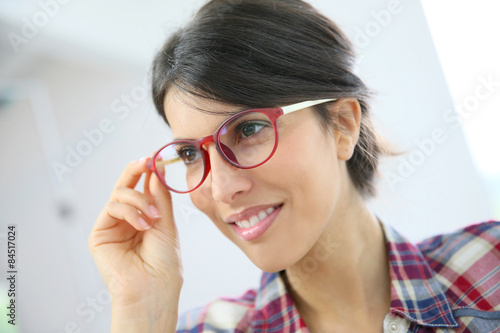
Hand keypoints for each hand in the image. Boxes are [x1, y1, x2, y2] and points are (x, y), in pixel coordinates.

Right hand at [88, 158, 181, 330]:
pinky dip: (129, 211)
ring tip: (152, 217)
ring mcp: (112, 226)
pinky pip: (111, 207)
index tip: (156, 158)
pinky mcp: (99, 234)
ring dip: (138, 200)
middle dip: (135, 170)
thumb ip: (159, 196)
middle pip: (125, 186)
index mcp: (144, 217)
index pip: (142, 188)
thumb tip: (156, 169)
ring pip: (119, 194)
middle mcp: (126, 220)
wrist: (154, 287)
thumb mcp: (166, 223)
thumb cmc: (164, 262)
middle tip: (146, 162)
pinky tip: (142, 224)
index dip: (147, 172)